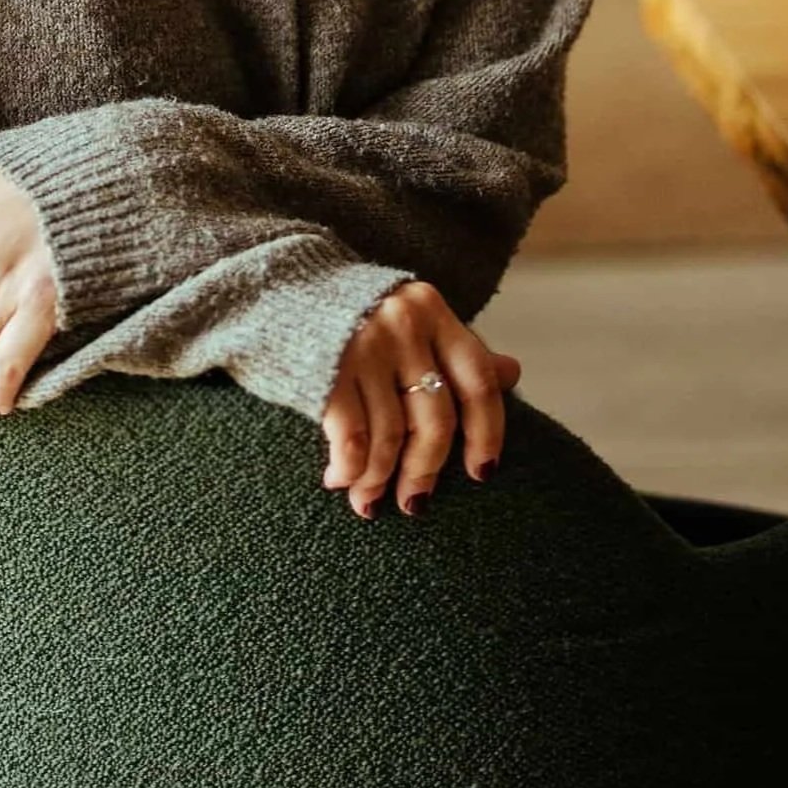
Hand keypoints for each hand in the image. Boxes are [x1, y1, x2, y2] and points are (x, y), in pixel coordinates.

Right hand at [320, 278, 520, 518]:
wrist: (274, 285)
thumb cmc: (352, 313)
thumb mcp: (410, 319)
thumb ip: (454, 349)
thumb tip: (513, 373)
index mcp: (432, 311)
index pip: (479, 379)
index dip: (487, 432)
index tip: (482, 472)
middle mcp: (405, 324)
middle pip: (435, 419)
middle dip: (425, 470)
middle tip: (415, 502)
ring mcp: (365, 345)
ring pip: (391, 436)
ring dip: (379, 479)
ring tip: (368, 499)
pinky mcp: (327, 369)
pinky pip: (352, 439)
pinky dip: (350, 469)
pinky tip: (341, 480)